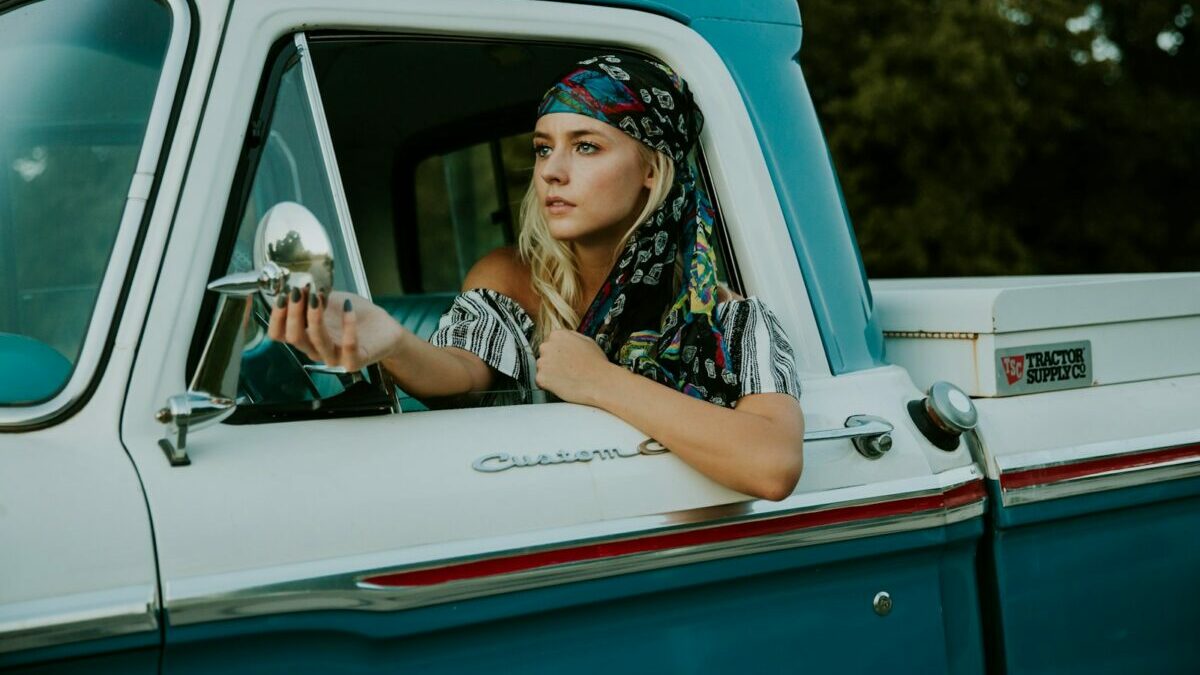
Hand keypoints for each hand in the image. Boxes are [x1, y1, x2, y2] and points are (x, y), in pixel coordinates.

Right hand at [266, 286, 406, 370]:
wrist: (383, 328)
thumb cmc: (355, 314)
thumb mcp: (329, 300)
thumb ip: (312, 296)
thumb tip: (297, 283)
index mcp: (306, 336)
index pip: (279, 334)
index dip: (276, 316)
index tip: (282, 294)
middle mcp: (316, 349)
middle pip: (294, 337)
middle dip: (293, 312)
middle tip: (298, 291)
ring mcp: (335, 357)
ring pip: (317, 341)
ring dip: (315, 316)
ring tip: (318, 296)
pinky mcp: (355, 360)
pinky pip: (348, 346)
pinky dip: (348, 324)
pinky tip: (348, 307)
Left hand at [534, 329, 618, 404]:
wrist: (599, 383)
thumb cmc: (597, 364)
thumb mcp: (587, 341)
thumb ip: (571, 337)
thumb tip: (566, 339)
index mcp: (558, 335)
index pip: (551, 342)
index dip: (559, 352)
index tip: (565, 358)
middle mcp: (547, 346)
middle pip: (544, 354)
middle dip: (552, 361)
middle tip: (566, 369)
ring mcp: (543, 362)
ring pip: (542, 367)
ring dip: (550, 373)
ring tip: (566, 377)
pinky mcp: (541, 378)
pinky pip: (540, 381)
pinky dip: (548, 385)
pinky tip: (562, 383)